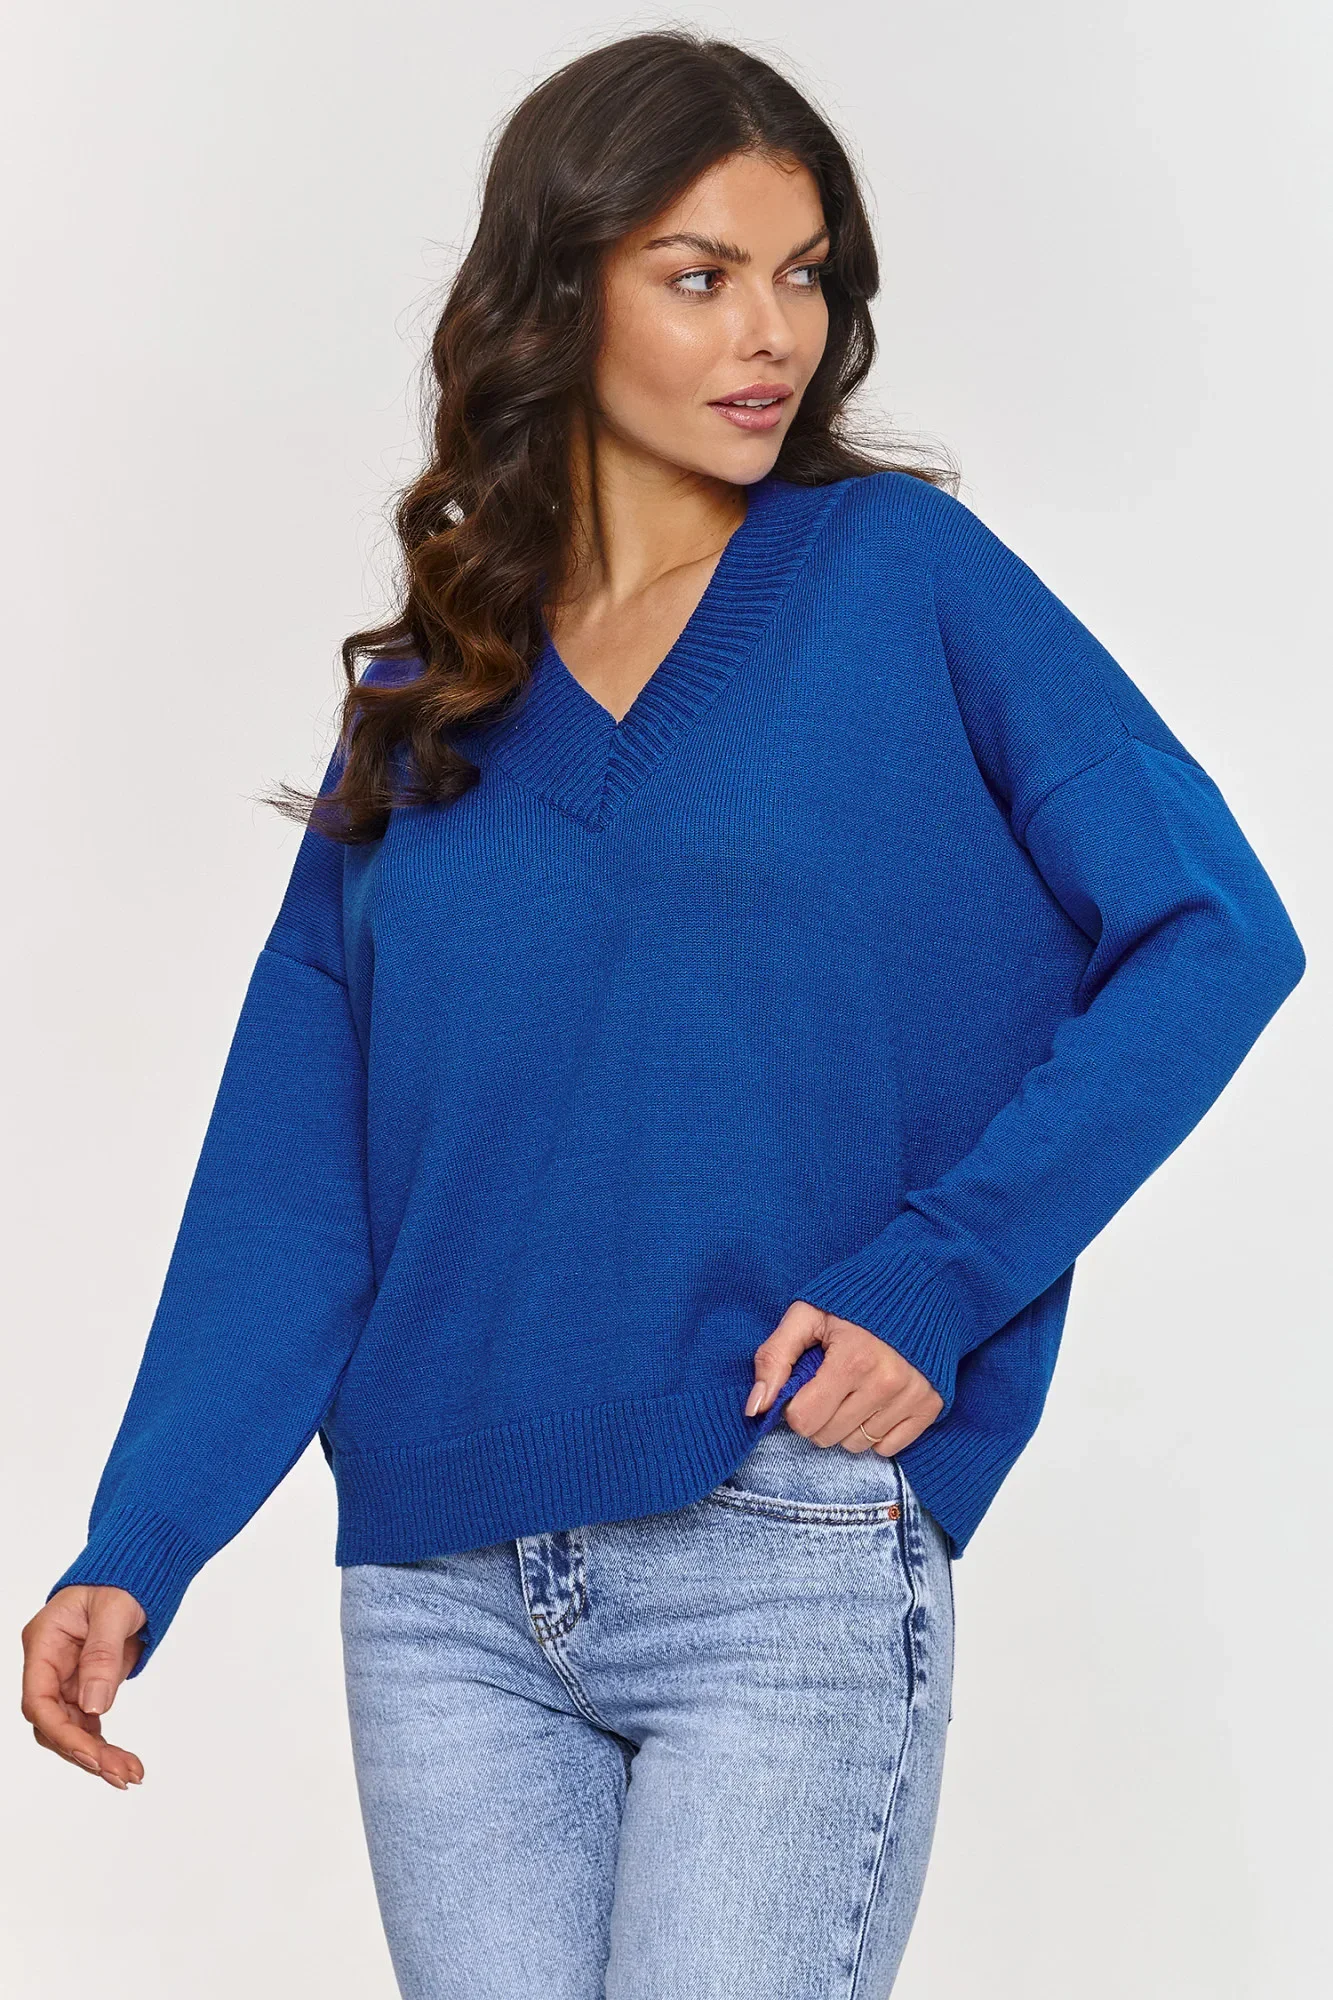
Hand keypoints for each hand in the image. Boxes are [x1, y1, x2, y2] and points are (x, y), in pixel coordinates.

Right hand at [21, 1586, 147, 1789]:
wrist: (139, 1570)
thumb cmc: (122, 1579)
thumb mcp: (114, 1609)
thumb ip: (102, 1656)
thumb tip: (94, 1706)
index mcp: (44, 1642)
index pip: (39, 1700)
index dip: (63, 1733)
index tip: (93, 1755)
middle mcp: (49, 1664)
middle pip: (53, 1723)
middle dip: (85, 1752)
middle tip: (122, 1774)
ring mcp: (66, 1677)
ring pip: (71, 1729)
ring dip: (97, 1755)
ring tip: (130, 1774)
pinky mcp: (84, 1685)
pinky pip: (87, 1722)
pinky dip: (103, 1743)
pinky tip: (122, 1761)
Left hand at [746, 1300, 944, 1453]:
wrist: (918, 1287)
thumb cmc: (854, 1301)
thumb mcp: (806, 1314)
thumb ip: (774, 1357)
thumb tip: (755, 1408)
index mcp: (852, 1359)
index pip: (804, 1419)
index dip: (795, 1405)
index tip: (805, 1384)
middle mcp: (886, 1383)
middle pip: (827, 1437)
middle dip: (818, 1416)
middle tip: (828, 1385)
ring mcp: (911, 1397)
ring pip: (856, 1445)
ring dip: (846, 1425)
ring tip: (853, 1389)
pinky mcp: (930, 1406)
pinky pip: (888, 1448)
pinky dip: (876, 1432)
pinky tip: (875, 1401)